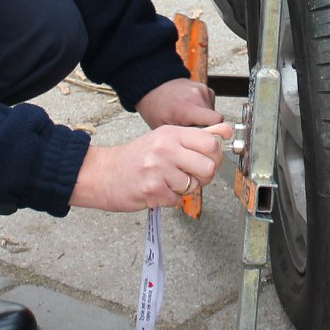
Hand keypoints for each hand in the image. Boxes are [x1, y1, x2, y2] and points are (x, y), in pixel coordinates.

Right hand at [69, 121, 232, 212]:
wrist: (103, 173)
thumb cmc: (136, 157)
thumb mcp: (166, 138)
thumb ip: (198, 135)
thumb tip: (227, 130)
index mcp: (172, 133)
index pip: (211, 142)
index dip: (214, 155)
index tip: (205, 158)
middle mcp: (166, 149)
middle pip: (209, 167)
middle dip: (202, 176)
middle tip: (188, 175)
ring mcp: (159, 170)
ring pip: (194, 186)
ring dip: (184, 189)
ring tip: (168, 181)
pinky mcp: (152, 191)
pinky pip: (177, 200)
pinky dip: (169, 198)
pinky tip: (157, 190)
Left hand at [134, 78, 219, 132]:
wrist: (153, 87)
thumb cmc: (156, 106)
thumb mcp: (164, 127)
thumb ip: (183, 136)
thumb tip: (198, 146)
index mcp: (186, 107)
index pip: (216, 121)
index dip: (213, 132)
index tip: (206, 138)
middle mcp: (197, 96)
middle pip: (215, 119)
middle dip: (207, 127)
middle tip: (193, 130)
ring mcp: (202, 90)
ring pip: (213, 113)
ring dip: (204, 119)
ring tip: (189, 118)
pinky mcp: (205, 88)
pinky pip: (210, 105)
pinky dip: (203, 110)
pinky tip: (191, 110)